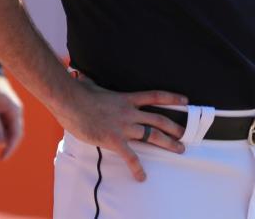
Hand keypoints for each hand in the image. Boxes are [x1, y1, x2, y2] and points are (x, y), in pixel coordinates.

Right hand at [56, 76, 187, 181]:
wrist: (70, 102)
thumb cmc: (78, 93)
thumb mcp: (91, 85)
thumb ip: (93, 84)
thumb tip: (82, 77)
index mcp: (126, 99)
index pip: (154, 97)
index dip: (171, 98)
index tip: (184, 101)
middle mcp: (129, 113)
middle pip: (158, 120)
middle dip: (173, 128)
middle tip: (184, 134)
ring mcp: (123, 126)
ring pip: (152, 135)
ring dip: (167, 143)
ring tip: (179, 149)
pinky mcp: (114, 139)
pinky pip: (129, 156)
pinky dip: (137, 167)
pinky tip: (141, 176)